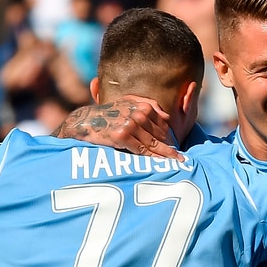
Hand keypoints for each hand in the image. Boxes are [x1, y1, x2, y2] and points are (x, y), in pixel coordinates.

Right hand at [55, 96, 179, 158]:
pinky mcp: (121, 136)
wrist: (85, 122)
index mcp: (142, 105)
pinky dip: (152, 158)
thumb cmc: (108, 114)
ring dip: (165, 154)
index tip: (177, 146)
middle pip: (160, 134)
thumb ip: (148, 105)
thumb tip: (167, 116)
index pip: (162, 124)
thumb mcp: (127, 102)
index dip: (170, 136)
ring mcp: (130, 125)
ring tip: (176, 163)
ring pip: (152, 144)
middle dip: (170, 147)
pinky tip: (161, 164)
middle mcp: (138, 114)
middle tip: (180, 160)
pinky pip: (141, 150)